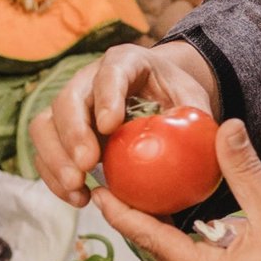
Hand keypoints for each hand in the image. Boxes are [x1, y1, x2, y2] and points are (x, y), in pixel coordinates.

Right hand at [32, 42, 219, 205]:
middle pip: (67, 100)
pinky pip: (46, 151)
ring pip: (44, 125)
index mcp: (126, 62)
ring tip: (78, 189)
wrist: (156, 95)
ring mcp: (71, 105)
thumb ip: (197, 116)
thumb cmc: (176, 96)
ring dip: (54, 160)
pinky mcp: (61, 131)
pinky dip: (55, 177)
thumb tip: (216, 140)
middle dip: (72, 135)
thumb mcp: (193, 99)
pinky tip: (79, 198)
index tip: (109, 126)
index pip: (111, 73)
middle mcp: (89, 79)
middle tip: (86, 168)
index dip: (106, 97)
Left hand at [94, 120, 260, 260]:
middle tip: (112, 189)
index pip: (153, 240)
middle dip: (134, 221)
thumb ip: (244, 168)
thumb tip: (225, 126)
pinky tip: (182, 218)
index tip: (97, 192)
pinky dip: (184, 243)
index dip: (122, 214)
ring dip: (159, 233)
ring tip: (140, 199)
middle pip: (157, 254)